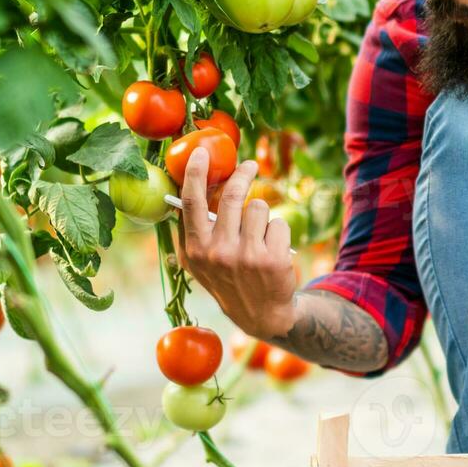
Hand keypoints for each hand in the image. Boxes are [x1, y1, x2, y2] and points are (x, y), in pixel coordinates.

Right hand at [175, 148, 297, 338]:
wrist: (262, 314)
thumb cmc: (228, 280)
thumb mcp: (201, 263)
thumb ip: (193, 231)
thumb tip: (189, 188)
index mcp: (196, 250)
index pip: (191, 202)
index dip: (196, 173)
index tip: (202, 152)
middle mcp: (219, 252)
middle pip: (231, 195)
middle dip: (243, 174)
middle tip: (250, 165)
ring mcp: (247, 256)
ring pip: (258, 207)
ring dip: (262, 214)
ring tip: (260, 234)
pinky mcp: (273, 259)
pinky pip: (278, 222)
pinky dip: (278, 230)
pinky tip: (273, 249)